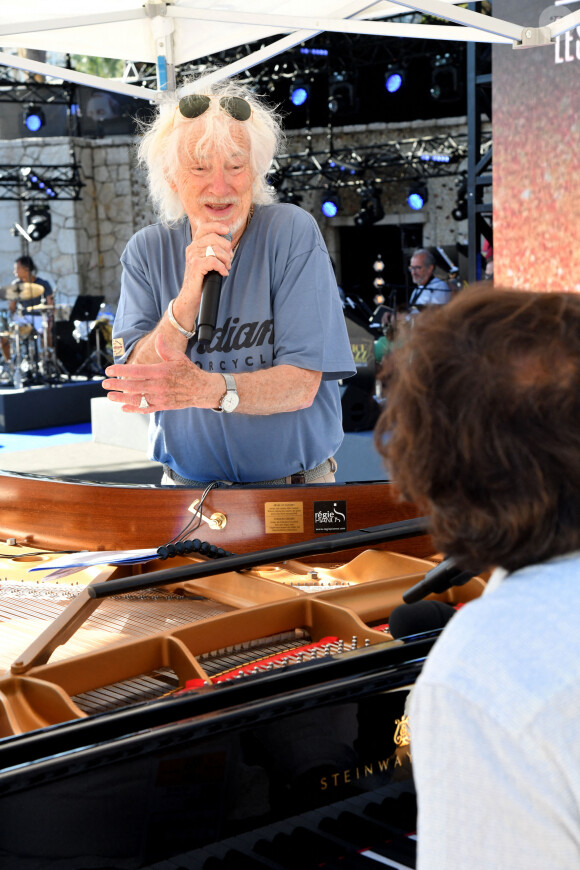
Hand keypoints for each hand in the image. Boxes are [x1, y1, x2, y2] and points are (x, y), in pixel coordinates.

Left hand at [102, 334, 219, 412]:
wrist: (202, 390)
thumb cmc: (189, 372)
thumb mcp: (178, 357)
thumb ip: (165, 348)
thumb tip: (158, 337)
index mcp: (160, 371)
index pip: (136, 371)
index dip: (121, 370)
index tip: (109, 370)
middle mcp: (159, 386)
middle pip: (133, 386)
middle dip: (117, 385)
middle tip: (105, 383)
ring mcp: (160, 397)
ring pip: (137, 399)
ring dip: (122, 398)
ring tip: (110, 396)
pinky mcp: (163, 406)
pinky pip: (146, 409)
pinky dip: (134, 409)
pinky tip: (124, 407)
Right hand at [183, 220, 232, 291]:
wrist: (190, 296)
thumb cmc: (201, 280)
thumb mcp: (206, 262)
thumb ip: (213, 251)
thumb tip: (228, 243)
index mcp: (194, 245)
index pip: (204, 228)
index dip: (217, 226)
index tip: (227, 231)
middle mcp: (192, 248)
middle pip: (214, 238)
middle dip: (226, 248)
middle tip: (229, 259)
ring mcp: (193, 256)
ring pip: (216, 250)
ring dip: (226, 260)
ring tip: (226, 267)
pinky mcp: (196, 265)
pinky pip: (214, 261)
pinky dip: (222, 267)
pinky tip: (223, 273)